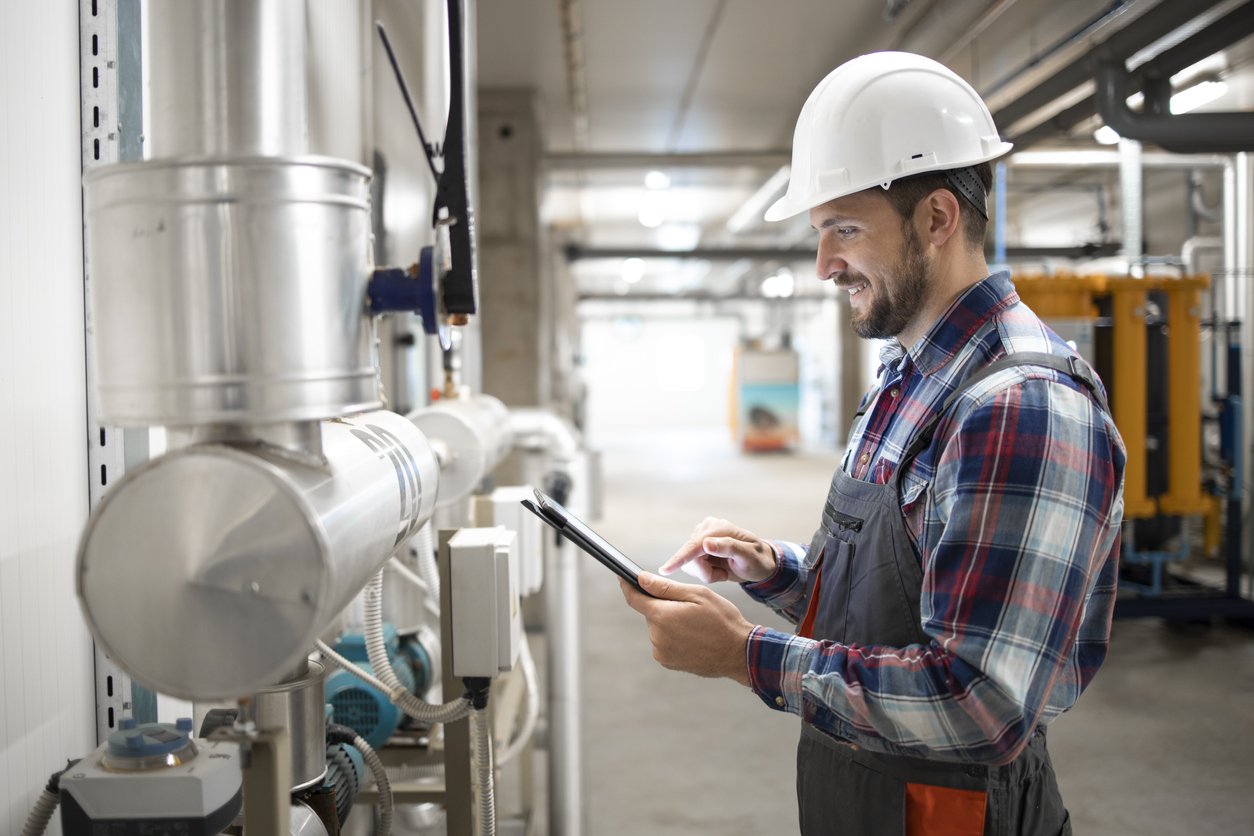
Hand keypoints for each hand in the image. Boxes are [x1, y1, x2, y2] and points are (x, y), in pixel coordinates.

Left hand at [619, 572, 753, 686]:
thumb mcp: (697, 595)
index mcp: (662, 616)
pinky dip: (674, 637)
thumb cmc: (722, 620)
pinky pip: (664, 642)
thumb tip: (641, 579)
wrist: (739, 653)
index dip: (627, 586)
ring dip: (670, 622)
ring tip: (696, 625)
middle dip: (664, 606)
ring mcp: (662, 652)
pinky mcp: (668, 662)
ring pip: (659, 627)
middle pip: (651, 613)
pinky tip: (693, 637)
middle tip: (689, 607)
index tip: (623, 577)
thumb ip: (665, 587)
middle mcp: (657, 637)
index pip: (634, 598)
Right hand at [658, 517, 777, 583]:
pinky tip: (718, 570)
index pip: (694, 545)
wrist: (759, 564)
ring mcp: (700, 539)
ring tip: (723, 572)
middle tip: (723, 576)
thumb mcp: (748, 556)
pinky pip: (691, 567)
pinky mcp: (698, 549)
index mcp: (717, 528)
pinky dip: (705, 573)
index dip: (680, 558)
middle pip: (689, 557)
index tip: (665, 570)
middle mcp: (705, 530)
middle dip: (705, 572)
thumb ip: (728, 547)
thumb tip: (706, 543)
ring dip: (706, 573)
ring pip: (689, 564)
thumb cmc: (757, 560)